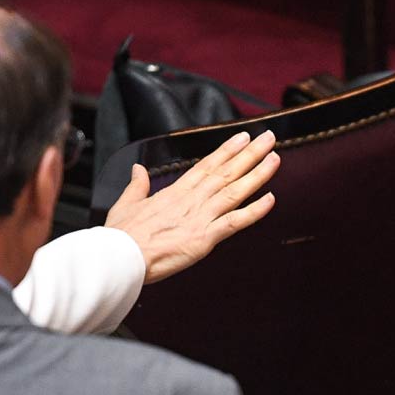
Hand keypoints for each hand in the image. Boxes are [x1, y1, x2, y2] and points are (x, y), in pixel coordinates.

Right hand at [106, 130, 278, 283]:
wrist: (120, 256)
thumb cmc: (121, 235)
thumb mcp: (126, 203)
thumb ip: (137, 185)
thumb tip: (138, 169)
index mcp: (175, 192)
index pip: (206, 165)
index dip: (227, 150)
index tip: (243, 137)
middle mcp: (192, 200)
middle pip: (226, 172)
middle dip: (250, 154)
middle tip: (269, 138)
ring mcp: (200, 217)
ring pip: (235, 191)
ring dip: (257, 174)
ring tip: (274, 158)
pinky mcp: (204, 238)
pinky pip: (234, 222)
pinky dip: (254, 211)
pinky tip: (271, 199)